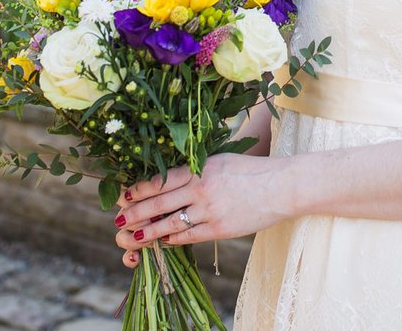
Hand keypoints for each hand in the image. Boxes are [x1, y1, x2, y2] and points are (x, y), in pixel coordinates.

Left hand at [113, 154, 288, 265]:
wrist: (283, 186)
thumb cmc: (252, 170)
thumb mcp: (220, 160)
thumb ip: (196, 168)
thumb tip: (169, 179)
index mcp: (200, 167)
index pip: (161, 181)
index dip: (139, 190)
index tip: (123, 197)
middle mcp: (202, 188)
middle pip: (159, 203)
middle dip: (135, 213)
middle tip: (118, 221)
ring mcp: (210, 210)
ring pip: (170, 223)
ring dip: (149, 231)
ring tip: (133, 237)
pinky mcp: (220, 228)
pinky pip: (190, 236)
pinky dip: (173, 239)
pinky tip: (163, 241)